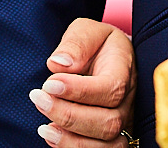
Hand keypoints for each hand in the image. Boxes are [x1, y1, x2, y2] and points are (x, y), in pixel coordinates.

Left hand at [31, 18, 135, 146]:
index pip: (110, 88)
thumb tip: (58, 64)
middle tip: (39, 99)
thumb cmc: (96, 45)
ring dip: (71, 140)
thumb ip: (76, 43)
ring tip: (43, 128)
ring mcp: (124, 122)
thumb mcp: (87, 30)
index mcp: (124, 70)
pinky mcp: (113, 137)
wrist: (109, 59)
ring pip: (107, 144)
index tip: (49, 84)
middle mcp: (129, 101)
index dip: (79, 91)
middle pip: (108, 122)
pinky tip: (52, 136)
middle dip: (69, 115)